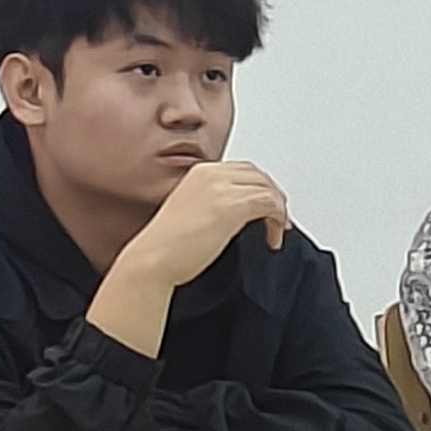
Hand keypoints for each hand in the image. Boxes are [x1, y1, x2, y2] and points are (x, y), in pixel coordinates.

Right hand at [122, 160, 291, 287]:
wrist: (152, 260)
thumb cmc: (165, 247)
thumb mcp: (191, 212)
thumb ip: (212, 203)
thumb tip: (237, 213)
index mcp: (200, 172)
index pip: (244, 170)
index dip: (261, 188)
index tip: (267, 208)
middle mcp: (211, 174)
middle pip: (259, 176)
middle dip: (274, 197)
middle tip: (279, 219)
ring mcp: (221, 188)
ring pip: (268, 189)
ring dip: (279, 211)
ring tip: (277, 231)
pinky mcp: (231, 207)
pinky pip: (269, 204)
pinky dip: (277, 221)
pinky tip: (273, 238)